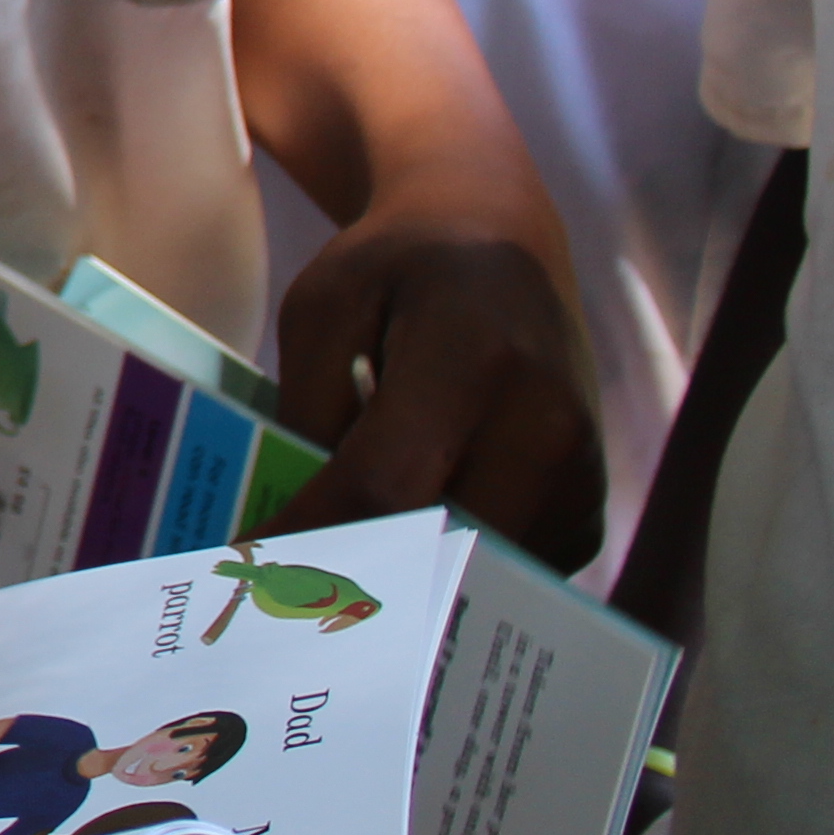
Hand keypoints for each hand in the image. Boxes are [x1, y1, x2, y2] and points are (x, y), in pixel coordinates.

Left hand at [274, 215, 605, 567]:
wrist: (501, 240)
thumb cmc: (398, 268)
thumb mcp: (324, 309)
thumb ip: (308, 411)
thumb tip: (289, 524)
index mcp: (473, 360)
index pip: (384, 483)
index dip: (310, 535)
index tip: (245, 575)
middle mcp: (545, 425)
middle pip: (436, 543)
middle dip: (353, 574)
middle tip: (280, 594)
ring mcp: (580, 474)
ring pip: (473, 573)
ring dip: (402, 584)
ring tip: (329, 580)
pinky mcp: (588, 508)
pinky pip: (507, 572)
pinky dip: (447, 572)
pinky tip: (394, 554)